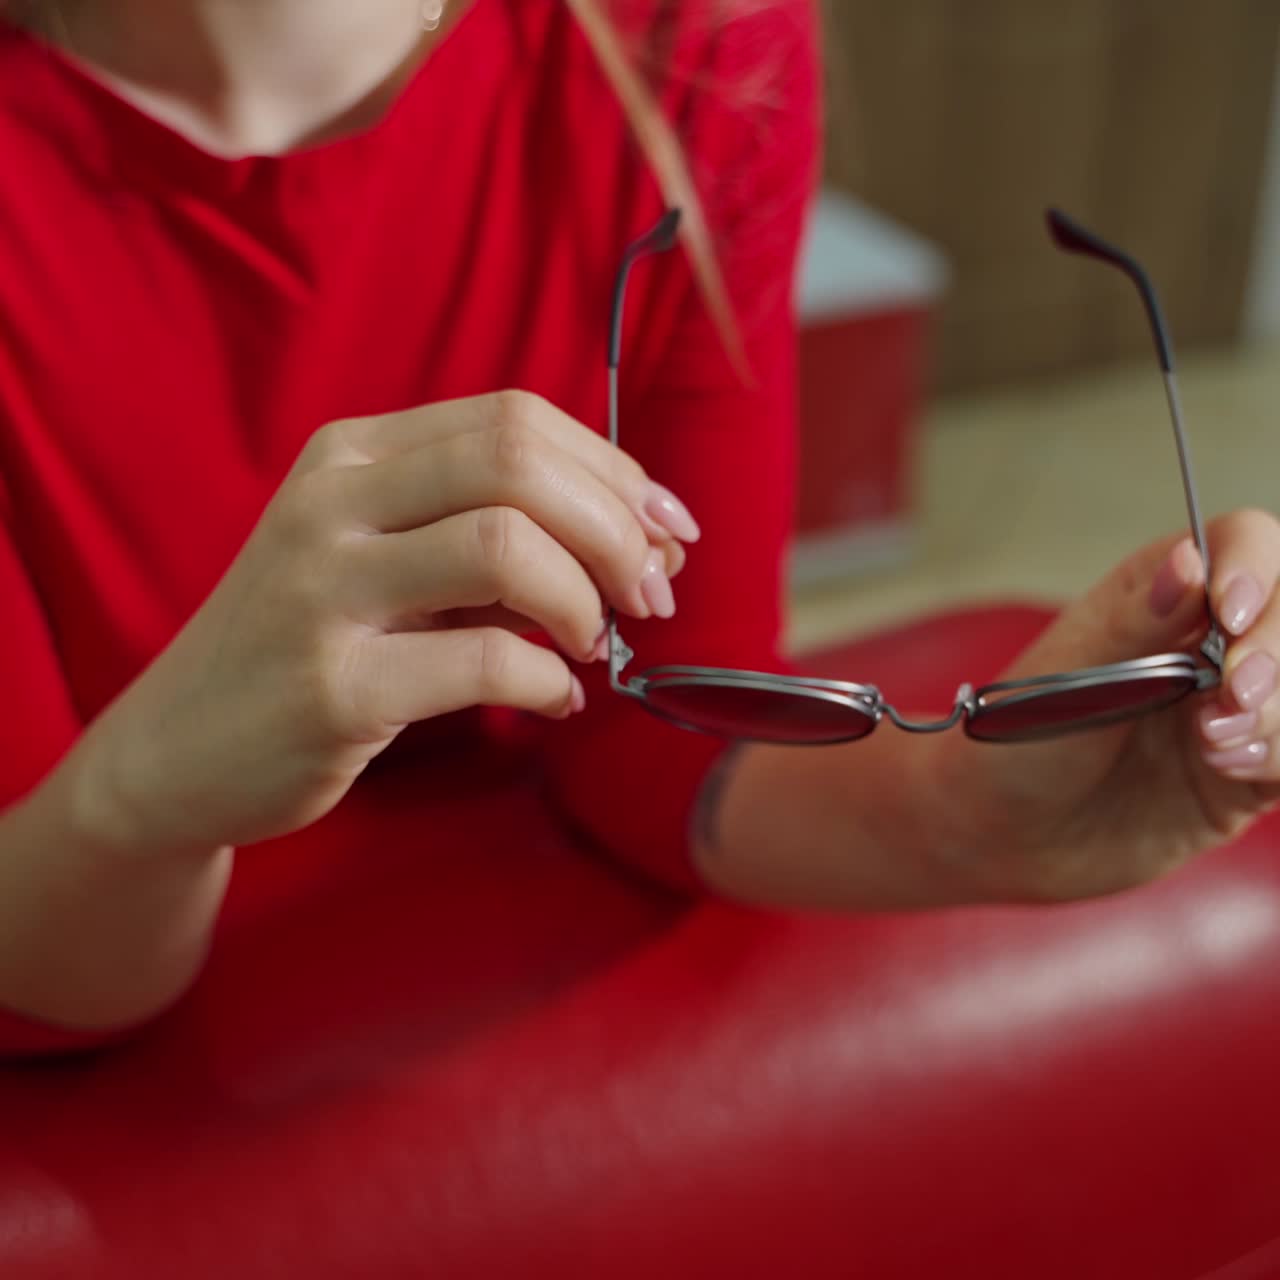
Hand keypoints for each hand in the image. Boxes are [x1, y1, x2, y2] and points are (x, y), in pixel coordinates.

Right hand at [74, 391, 698, 854]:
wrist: (175, 750)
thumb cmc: (309, 645)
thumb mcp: (382, 559)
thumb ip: (488, 533)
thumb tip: (639, 539)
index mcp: (352, 456)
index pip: (516, 418)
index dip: (614, 470)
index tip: (666, 529)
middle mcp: (331, 503)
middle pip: (518, 462)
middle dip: (615, 526)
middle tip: (651, 592)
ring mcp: (323, 591)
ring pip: (505, 547)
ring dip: (585, 601)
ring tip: (596, 644)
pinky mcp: (332, 687)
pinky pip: (486, 662)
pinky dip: (550, 682)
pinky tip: (558, 700)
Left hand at [937, 508, 1279, 902]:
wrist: (1002, 833)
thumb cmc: (1016, 741)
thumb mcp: (1068, 676)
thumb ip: (1137, 624)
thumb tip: (1189, 562)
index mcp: (1160, 594)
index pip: (1245, 545)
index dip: (1252, 570)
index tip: (1228, 614)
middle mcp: (1209, 642)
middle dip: (1273, 649)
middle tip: (1232, 692)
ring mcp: (1233, 705)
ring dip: (1277, 709)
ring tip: (1213, 740)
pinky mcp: (1246, 770)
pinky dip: (1278, 755)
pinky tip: (1224, 765)